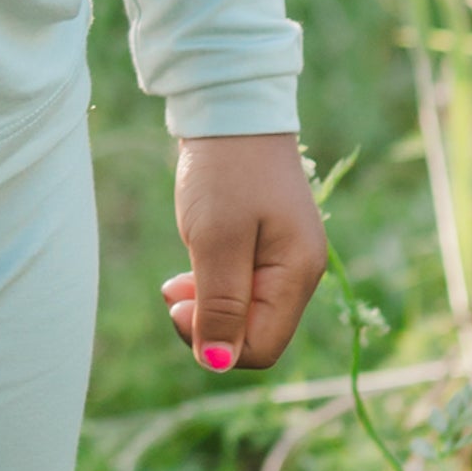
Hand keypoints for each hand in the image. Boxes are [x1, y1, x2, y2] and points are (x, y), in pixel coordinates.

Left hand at [161, 136, 327, 373]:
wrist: (229, 108)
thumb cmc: (224, 171)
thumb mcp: (216, 239)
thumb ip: (220, 303)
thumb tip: (218, 362)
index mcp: (298, 274)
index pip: (262, 347)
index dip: (218, 343)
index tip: (180, 306)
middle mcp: (299, 272)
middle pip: (254, 334)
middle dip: (209, 325)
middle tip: (172, 292)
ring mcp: (283, 258)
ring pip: (243, 313)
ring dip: (205, 306)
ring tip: (174, 283)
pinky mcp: (263, 244)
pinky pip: (239, 288)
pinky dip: (210, 286)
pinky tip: (188, 271)